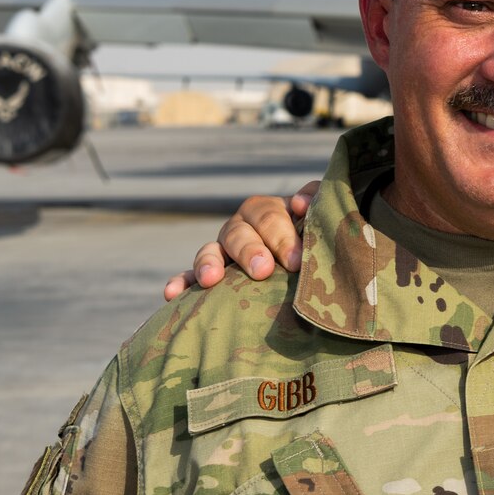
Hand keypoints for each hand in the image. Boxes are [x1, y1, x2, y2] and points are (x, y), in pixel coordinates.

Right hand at [163, 182, 319, 300]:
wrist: (305, 260)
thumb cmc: (316, 237)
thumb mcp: (321, 215)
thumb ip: (317, 200)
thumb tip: (299, 202)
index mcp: (268, 211)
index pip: (270, 217)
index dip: (282, 237)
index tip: (296, 262)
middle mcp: (242, 227)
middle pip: (239, 233)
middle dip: (250, 251)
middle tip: (263, 271)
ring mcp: (223, 250)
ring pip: (210, 251)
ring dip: (209, 263)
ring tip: (211, 279)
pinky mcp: (209, 273)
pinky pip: (190, 276)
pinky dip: (181, 282)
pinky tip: (172, 294)